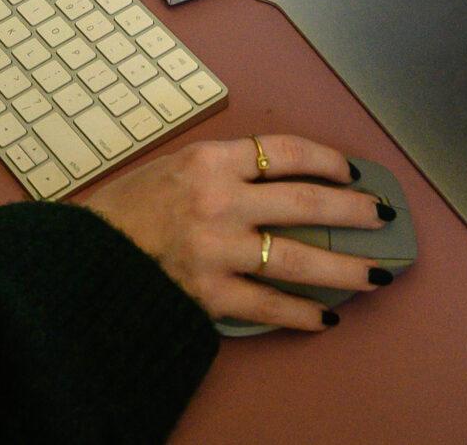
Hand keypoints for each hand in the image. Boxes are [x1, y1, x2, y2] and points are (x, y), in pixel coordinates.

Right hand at [81, 134, 394, 331]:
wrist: (85, 254)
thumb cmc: (128, 209)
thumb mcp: (175, 166)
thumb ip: (225, 169)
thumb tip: (284, 181)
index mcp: (210, 160)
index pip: (285, 150)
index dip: (326, 159)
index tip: (350, 170)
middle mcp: (219, 200)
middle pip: (305, 201)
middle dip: (353, 210)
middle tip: (381, 216)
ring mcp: (217, 249)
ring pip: (298, 258)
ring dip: (345, 267)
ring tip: (376, 274)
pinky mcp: (210, 292)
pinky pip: (270, 304)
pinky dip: (301, 312)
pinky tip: (326, 316)